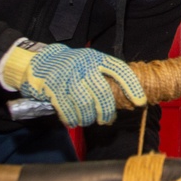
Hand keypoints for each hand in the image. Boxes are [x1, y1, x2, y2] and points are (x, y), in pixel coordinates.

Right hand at [1, 42, 145, 126]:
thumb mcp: (89, 62)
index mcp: (96, 59)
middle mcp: (84, 67)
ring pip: (85, 104)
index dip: (132, 87)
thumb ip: (103, 75)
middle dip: (107, 111)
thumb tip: (125, 96)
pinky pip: (67, 110)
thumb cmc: (71, 65)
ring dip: (89, 118)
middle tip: (108, 120)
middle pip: (103, 93)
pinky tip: (74, 121)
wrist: (40, 62)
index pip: (119, 71)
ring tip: (89, 120)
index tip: (140, 102)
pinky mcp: (54, 89)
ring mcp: (68, 78)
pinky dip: (73, 119)